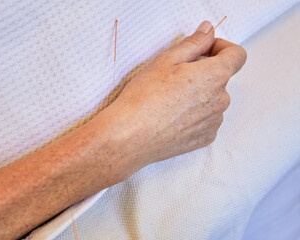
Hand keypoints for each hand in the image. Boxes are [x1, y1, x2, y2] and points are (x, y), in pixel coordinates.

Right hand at [103, 21, 246, 168]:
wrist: (131, 135)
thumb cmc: (145, 97)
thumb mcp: (166, 60)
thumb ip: (194, 42)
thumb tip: (208, 31)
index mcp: (215, 76)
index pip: (236, 55)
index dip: (221, 48)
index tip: (204, 51)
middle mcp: (221, 100)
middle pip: (220, 79)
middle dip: (203, 73)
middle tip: (175, 78)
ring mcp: (214, 122)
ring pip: (213, 100)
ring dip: (199, 95)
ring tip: (170, 101)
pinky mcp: (205, 138)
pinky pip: (207, 120)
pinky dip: (195, 115)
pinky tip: (173, 116)